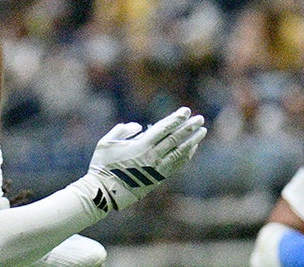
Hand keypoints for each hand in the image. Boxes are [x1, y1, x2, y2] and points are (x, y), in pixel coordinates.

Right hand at [82, 108, 206, 210]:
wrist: (103, 193)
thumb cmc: (102, 165)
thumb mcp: (106, 142)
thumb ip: (122, 130)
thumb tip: (139, 126)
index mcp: (140, 146)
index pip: (164, 129)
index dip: (176, 119)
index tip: (186, 110)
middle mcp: (152, 157)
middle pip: (176, 139)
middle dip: (189, 127)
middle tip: (200, 118)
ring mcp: (157, 169)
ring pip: (180, 152)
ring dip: (192, 141)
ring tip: (202, 132)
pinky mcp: (158, 179)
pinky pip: (177, 165)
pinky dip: (186, 156)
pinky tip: (192, 149)